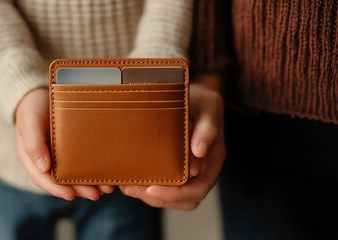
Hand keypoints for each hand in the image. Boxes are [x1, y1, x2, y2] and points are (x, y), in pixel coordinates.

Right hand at [15, 88, 113, 199]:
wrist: (40, 94)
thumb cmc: (32, 108)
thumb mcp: (30, 122)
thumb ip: (33, 143)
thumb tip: (43, 167)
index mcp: (32, 158)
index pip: (42, 179)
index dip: (56, 189)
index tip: (71, 195)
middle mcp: (46, 161)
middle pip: (62, 181)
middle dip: (79, 190)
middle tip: (97, 194)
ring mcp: (59, 156)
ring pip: (73, 175)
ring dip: (89, 183)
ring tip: (106, 188)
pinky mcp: (71, 149)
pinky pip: (81, 162)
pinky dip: (92, 169)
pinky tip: (105, 173)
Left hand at [120, 75, 225, 209]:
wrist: (197, 95)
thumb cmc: (203, 100)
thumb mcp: (209, 106)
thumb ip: (207, 127)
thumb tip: (200, 151)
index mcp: (213, 159)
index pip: (198, 189)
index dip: (175, 194)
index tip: (152, 188)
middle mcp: (203, 170)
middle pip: (184, 200)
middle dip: (157, 198)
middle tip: (130, 188)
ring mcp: (191, 171)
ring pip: (174, 197)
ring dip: (149, 196)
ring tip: (126, 186)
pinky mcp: (176, 167)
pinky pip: (165, 185)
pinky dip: (147, 186)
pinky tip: (130, 179)